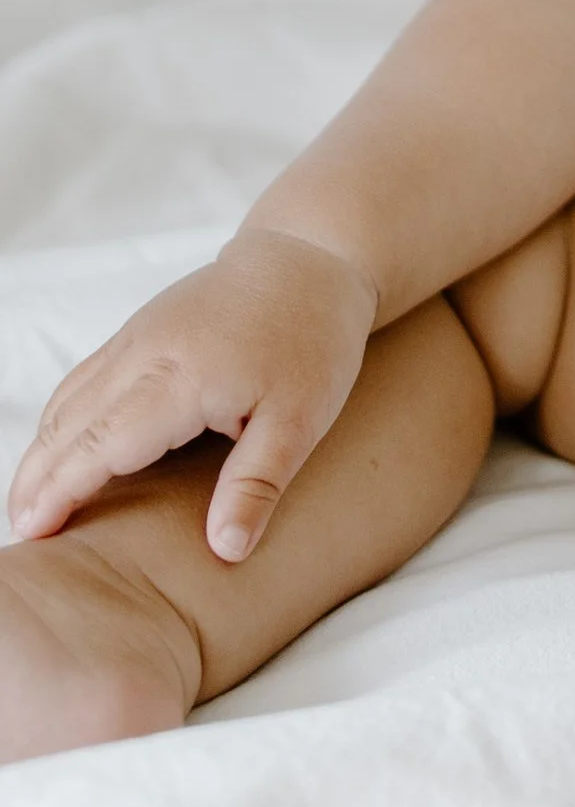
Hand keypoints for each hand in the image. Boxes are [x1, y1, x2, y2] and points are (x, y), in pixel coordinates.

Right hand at [7, 228, 378, 562]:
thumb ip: (258, 484)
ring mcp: (137, 335)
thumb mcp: (303, 418)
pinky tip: (58, 450)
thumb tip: (226, 551)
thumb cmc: (313, 339)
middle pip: (70, 423)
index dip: (63, 488)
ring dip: (42, 450)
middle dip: (37, 478)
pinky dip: (61, 419)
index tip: (32, 531)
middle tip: (19, 533)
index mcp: (184, 377)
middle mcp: (146, 352)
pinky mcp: (139, 328)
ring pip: (69, 398)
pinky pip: (84, 378)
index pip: (104, 443)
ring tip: (28, 504)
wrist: (308, 255)